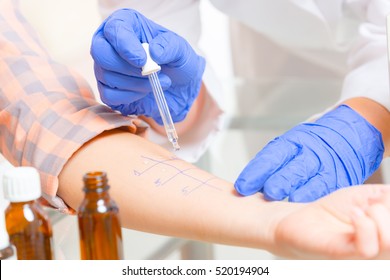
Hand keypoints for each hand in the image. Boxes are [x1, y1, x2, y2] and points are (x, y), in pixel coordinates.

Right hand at [91, 9, 204, 123]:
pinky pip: (109, 95)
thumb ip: (170, 46)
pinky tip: (144, 91)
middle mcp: (110, 43)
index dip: (125, 45)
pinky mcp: (107, 89)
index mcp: (126, 24)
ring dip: (136, 84)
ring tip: (157, 82)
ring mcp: (105, 67)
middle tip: (150, 74)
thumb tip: (153, 51)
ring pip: (107, 76)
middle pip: (101, 53)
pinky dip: (129, 96)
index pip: (114, 29)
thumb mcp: (181, 50)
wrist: (180, 88)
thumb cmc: (177, 62)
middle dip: (126, 68)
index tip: (142, 61)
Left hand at [234, 105, 383, 201]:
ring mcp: (328, 166)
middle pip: (293, 168)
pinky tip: (307, 208)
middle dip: (280, 181)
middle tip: (267, 193)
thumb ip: (270, 163)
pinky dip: (318, 199)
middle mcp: (310, 152)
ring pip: (314, 181)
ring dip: (301, 193)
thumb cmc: (310, 144)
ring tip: (288, 203)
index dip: (256, 171)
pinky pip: (329, 190)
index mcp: (293, 142)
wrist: (349, 134)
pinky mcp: (341, 179)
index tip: (242, 187)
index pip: (271, 156)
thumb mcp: (290, 145)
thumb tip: (245, 187)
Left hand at [274, 184, 389, 258]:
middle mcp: (382, 251)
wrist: (303, 220)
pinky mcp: (346, 256)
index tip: (378, 199)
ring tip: (360, 209)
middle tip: (371, 204)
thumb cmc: (336, 211)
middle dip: (388, 210)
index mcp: (386, 233)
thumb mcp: (368, 196)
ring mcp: (366, 257)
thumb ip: (387, 196)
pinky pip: (368, 249)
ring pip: (389, 244)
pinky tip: (353, 213)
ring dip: (378, 216)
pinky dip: (364, 224)